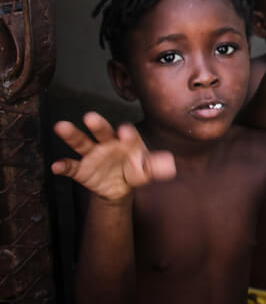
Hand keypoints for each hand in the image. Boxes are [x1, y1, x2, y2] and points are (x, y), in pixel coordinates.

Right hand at [50, 112, 175, 201]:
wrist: (120, 186)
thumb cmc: (136, 170)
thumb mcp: (148, 170)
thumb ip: (157, 167)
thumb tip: (170, 166)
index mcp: (126, 141)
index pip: (127, 134)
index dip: (127, 133)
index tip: (124, 131)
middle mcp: (108, 143)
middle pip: (102, 132)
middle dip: (98, 124)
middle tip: (90, 117)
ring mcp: (93, 155)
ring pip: (81, 142)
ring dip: (72, 134)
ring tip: (61, 126)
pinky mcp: (81, 169)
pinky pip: (71, 166)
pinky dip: (63, 166)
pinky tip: (56, 166)